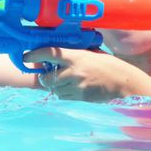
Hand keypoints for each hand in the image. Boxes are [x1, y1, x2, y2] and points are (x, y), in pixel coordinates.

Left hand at [23, 47, 142, 101]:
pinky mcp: (80, 98)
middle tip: (50, 74)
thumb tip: (60, 52)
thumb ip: (77, 53)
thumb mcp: (93, 54)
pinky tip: (74, 89)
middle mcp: (74, 71)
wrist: (124, 83)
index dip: (35, 55)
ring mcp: (76, 86)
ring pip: (54, 89)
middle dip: (46, 77)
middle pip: (47, 77)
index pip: (50, 53)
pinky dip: (64, 94)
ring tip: (66, 82)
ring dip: (56, 87)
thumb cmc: (110, 66)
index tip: (26, 57)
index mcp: (77, 56)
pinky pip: (64, 97)